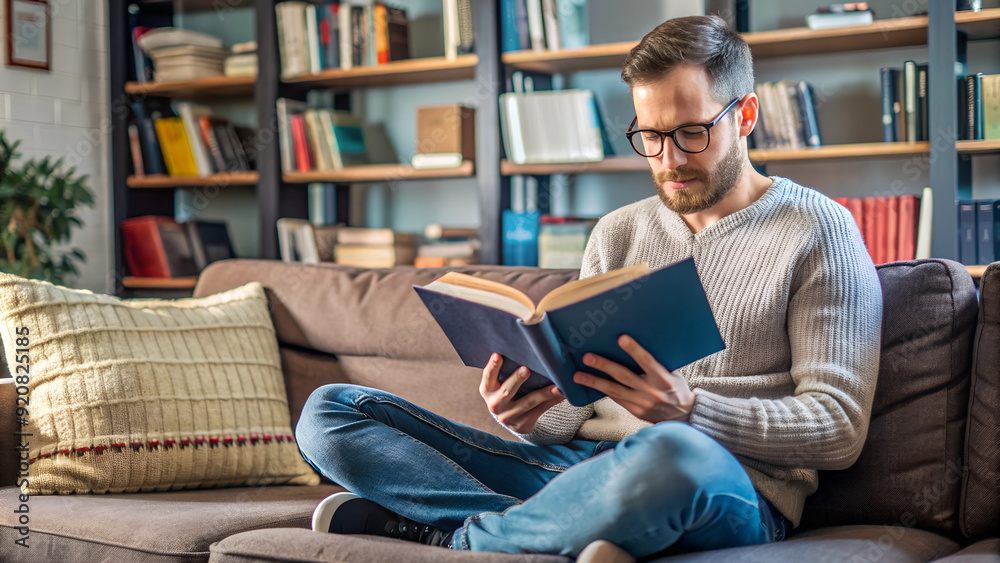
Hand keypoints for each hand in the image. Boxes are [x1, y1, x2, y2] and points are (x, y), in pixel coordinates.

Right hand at [480, 353, 564, 434]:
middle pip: (507, 391)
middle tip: (526, 369)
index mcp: (487, 390)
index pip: (488, 377)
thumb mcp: (500, 385)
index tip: (497, 355)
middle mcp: (495, 404)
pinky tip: (562, 394)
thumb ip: (506, 372)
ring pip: (528, 402)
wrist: (512, 420)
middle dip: (517, 380)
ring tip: (556, 387)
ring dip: (544, 393)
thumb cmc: (507, 393)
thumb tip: (522, 348)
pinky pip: (540, 410)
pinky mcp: (523, 423)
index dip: (492, 367)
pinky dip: (552, 400)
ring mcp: (509, 416)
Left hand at [573, 335, 694, 423]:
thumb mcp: (672, 372)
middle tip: (587, 357)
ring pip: (614, 391)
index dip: (634, 350)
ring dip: (594, 382)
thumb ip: (656, 363)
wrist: (682, 415)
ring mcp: (641, 403)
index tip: (621, 338)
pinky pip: (615, 399)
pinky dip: (601, 391)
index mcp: (663, 378)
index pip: (646, 361)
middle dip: (604, 366)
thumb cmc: (675, 387)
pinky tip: (588, 385)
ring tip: (577, 376)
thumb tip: (638, 343)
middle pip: (624, 376)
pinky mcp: (634, 410)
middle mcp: (651, 391)